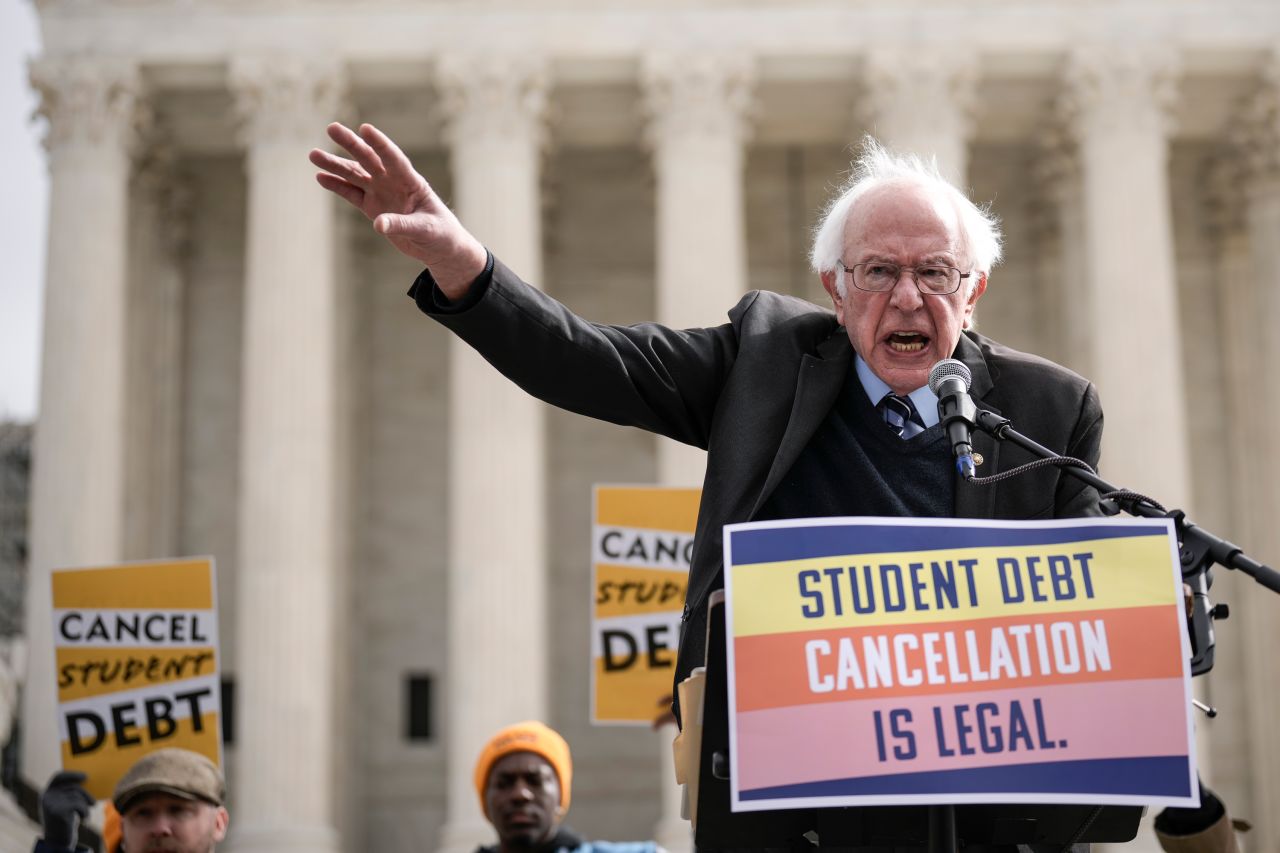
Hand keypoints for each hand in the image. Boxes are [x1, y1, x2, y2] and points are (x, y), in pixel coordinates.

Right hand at [40, 770, 92, 848]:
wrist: (58, 841)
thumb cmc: (64, 821)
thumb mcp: (64, 805)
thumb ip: (68, 793)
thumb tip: (88, 779)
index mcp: (46, 794)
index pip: (57, 777)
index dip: (71, 774)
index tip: (85, 776)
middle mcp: (47, 797)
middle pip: (73, 787)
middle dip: (86, 794)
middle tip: (93, 803)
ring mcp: (51, 804)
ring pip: (77, 795)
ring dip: (86, 804)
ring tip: (85, 814)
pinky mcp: (58, 811)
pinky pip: (79, 805)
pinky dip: (85, 811)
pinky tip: (84, 819)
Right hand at [310, 122, 487, 298]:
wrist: (439, 246)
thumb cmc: (440, 233)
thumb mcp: (425, 230)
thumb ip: (402, 225)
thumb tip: (378, 224)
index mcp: (411, 182)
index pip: (394, 159)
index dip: (381, 144)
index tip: (365, 129)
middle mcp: (394, 182)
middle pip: (369, 160)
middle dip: (351, 145)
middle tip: (331, 128)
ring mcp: (382, 193)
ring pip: (356, 175)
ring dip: (336, 165)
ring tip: (313, 154)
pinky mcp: (374, 208)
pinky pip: (352, 194)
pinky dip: (337, 186)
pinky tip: (321, 176)